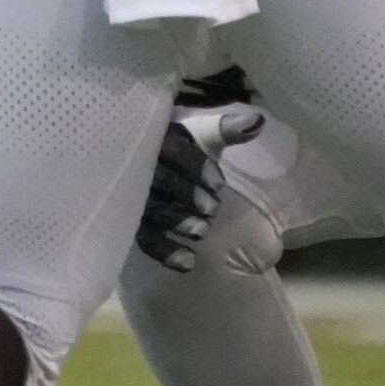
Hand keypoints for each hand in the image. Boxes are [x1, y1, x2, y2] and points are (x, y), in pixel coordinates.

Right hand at [134, 105, 264, 270]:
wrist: (146, 165)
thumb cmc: (175, 148)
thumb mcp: (198, 135)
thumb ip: (224, 130)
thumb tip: (256, 122)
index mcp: (152, 137)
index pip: (168, 148)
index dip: (193, 165)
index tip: (218, 184)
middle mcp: (135, 164)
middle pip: (155, 179)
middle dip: (184, 194)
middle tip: (211, 209)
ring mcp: (128, 194)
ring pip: (146, 208)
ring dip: (175, 221)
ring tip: (201, 232)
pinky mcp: (127, 220)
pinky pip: (141, 236)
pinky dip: (164, 250)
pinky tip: (188, 263)